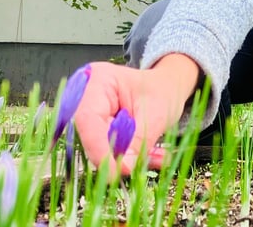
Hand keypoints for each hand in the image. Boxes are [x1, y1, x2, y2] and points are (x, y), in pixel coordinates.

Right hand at [74, 54, 198, 176]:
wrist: (166, 87)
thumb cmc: (162, 90)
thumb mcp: (158, 114)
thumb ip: (139, 142)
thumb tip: (123, 168)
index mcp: (99, 80)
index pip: (88, 119)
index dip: (99, 149)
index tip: (117, 171)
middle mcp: (86, 97)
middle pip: (89, 136)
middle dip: (116, 157)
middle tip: (139, 167)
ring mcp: (90, 116)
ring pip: (98, 149)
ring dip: (127, 159)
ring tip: (155, 156)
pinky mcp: (97, 131)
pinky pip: (107, 152)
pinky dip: (130, 158)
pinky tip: (152, 155)